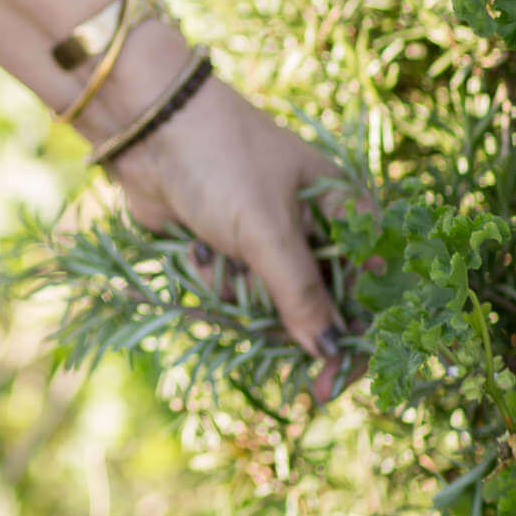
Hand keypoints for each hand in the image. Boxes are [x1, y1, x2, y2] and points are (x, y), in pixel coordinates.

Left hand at [78, 22, 355, 406]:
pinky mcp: (224, 246)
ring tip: (217, 255)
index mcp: (338, 204)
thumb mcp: (266, 230)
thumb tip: (330, 351)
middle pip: (322, 300)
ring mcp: (264, 236)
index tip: (344, 375)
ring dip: (243, 293)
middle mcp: (308, 222)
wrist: (145, 127)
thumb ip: (300, 293)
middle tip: (307, 388)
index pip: (370, 279)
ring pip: (271, 300)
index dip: (362, 330)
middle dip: (298, 328)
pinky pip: (232, 288)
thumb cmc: (220, 162)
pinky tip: (193, 246)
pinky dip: (214, 277)